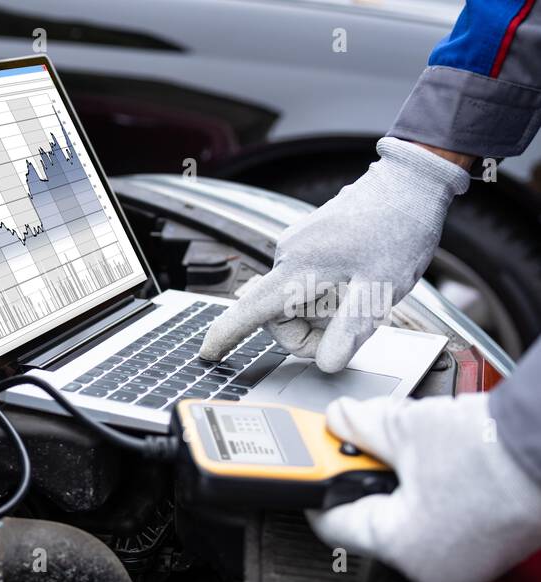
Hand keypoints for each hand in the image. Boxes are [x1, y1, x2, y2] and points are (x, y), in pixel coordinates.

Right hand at [199, 138, 469, 371]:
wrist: (410, 182)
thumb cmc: (398, 229)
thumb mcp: (381, 287)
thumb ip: (350, 328)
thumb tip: (328, 363)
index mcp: (298, 269)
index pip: (249, 311)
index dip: (226, 335)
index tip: (207, 353)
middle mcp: (288, 256)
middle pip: (277, 314)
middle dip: (309, 331)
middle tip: (350, 329)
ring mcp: (296, 246)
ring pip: (293, 300)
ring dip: (320, 311)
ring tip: (359, 295)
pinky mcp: (307, 242)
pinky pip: (303, 281)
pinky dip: (324, 293)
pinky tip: (354, 279)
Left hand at [308, 393, 540, 581]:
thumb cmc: (496, 452)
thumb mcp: (407, 429)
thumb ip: (361, 426)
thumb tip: (339, 419)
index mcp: (399, 548)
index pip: (332, 523)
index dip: (319, 487)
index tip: (315, 468)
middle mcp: (429, 569)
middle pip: (370, 521)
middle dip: (365, 480)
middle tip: (368, 448)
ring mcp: (463, 565)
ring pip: (408, 522)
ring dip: (402, 487)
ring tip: (415, 455)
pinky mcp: (487, 552)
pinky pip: (442, 525)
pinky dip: (435, 498)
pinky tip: (445, 470)